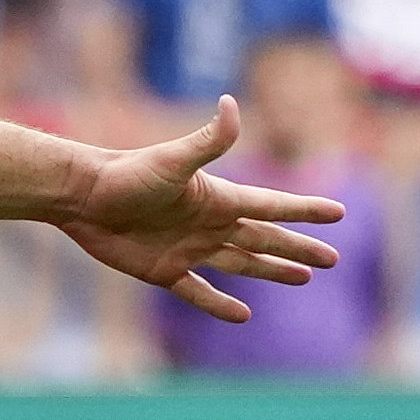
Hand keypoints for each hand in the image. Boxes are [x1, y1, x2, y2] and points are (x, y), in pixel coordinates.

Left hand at [56, 99, 348, 321]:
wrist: (81, 197)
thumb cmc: (126, 174)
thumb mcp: (173, 160)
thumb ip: (209, 140)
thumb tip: (232, 103)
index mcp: (218, 199)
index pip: (273, 206)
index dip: (305, 210)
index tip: (339, 213)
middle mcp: (209, 224)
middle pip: (265, 239)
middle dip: (298, 248)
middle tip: (332, 260)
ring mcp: (189, 249)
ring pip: (241, 263)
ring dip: (272, 272)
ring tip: (303, 278)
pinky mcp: (163, 271)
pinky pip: (198, 292)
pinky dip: (219, 304)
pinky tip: (244, 315)